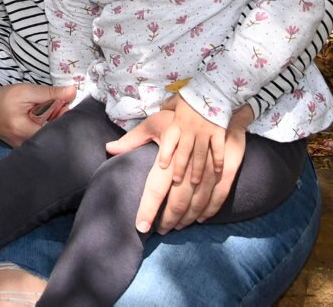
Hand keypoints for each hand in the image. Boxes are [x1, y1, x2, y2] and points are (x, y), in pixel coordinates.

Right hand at [0, 83, 75, 147]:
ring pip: (49, 137)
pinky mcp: (25, 149)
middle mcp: (24, 145)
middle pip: (53, 134)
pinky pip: (42, 139)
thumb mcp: (26, 91)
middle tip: (57, 106)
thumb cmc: (3, 99)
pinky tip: (43, 119)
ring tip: (47, 112)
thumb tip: (73, 91)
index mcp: (23, 130)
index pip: (55, 128)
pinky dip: (46, 128)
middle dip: (59, 120)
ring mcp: (24, 149)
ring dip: (53, 123)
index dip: (64, 116)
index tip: (64, 104)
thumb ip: (50, 93)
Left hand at [107, 97, 244, 232]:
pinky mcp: (223, 165)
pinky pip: (219, 190)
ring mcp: (207, 165)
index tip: (141, 227)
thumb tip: (109, 149)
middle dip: (169, 219)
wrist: (209, 101)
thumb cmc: (177, 116)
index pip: (155, 188)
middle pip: (178, 200)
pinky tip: (201, 217)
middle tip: (161, 231)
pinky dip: (210, 207)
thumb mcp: (153, 124)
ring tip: (179, 226)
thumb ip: (131, 140)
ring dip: (188, 216)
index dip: (148, 209)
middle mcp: (188, 163)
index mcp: (168, 155)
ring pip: (198, 199)